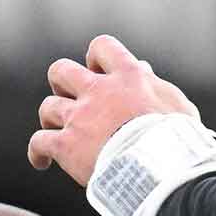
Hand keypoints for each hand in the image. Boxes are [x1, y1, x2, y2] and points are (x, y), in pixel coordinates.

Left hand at [29, 35, 200, 186]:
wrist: (160, 168)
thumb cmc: (178, 137)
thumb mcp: (177, 104)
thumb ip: (154, 84)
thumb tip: (142, 68)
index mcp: (128, 76)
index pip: (102, 47)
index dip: (96, 58)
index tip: (98, 72)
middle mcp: (98, 91)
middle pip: (61, 71)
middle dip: (62, 83)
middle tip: (72, 99)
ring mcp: (79, 117)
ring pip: (48, 107)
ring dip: (52, 119)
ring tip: (61, 133)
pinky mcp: (65, 145)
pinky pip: (38, 142)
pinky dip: (38, 152)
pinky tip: (42, 162)